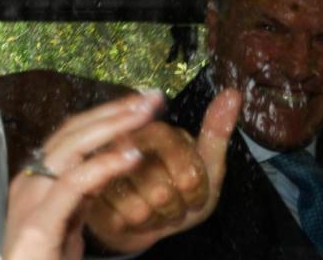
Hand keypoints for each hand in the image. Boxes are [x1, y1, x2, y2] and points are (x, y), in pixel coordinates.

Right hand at [3, 90, 163, 259]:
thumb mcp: (71, 219)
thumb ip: (85, 191)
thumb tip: (113, 160)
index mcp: (35, 179)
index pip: (72, 132)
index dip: (107, 112)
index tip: (142, 101)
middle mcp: (28, 183)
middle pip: (73, 131)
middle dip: (115, 111)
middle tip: (152, 99)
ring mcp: (29, 202)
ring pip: (71, 148)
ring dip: (113, 127)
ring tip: (146, 116)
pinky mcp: (37, 226)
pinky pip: (73, 185)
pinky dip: (103, 166)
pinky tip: (131, 157)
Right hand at [84, 89, 241, 253]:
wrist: (149, 216)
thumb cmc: (180, 189)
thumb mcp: (206, 162)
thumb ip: (218, 130)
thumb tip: (233, 93)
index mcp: (157, 132)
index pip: (188, 174)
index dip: (196, 192)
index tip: (193, 189)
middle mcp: (125, 145)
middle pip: (162, 192)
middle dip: (175, 207)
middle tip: (174, 201)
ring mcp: (103, 170)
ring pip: (140, 209)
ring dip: (155, 218)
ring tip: (158, 209)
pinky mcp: (89, 196)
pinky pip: (120, 222)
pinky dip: (134, 228)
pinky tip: (138, 219)